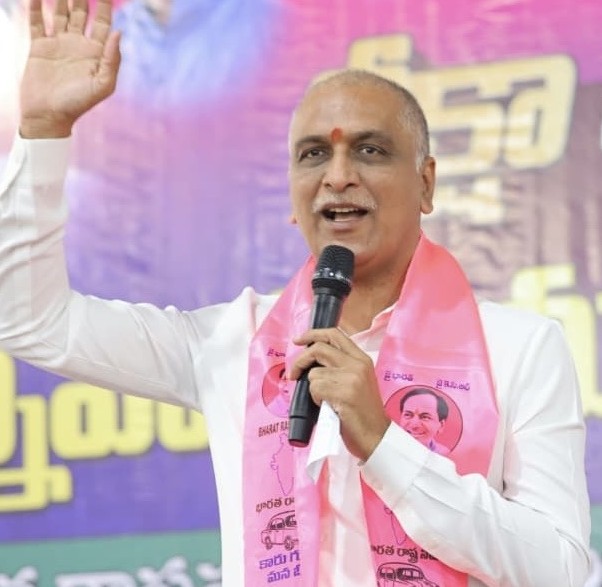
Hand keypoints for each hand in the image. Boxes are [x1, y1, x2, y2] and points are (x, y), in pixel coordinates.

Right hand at [20, 0, 120, 138]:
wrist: (49, 115)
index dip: (105, 7)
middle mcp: (78, 45)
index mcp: (96, 53)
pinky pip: (37, 22)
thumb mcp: (102, 85)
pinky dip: (35, 7)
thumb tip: (118, 32)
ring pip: (59, 13)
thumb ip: (112, 60)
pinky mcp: (39, 47)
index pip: (102, 23)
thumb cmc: (79, 104)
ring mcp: (58, 45)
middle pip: (80, 13)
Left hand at [289, 328, 389, 460]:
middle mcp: (357, 364)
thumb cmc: (362, 412)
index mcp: (361, 358)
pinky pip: (315, 388)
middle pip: (319, 349)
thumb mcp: (357, 381)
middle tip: (293, 374)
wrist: (376, 435)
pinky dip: (315, 398)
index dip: (312, 334)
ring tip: (325, 399)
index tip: (298, 340)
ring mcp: (351, 378)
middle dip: (300, 360)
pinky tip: (327, 406)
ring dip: (313, 388)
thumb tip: (310, 358)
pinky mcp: (344, 393)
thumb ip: (340, 366)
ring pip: (314, 373)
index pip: (334, 334)